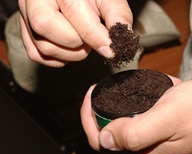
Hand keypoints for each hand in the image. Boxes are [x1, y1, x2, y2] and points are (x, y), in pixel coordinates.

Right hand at [18, 0, 132, 66]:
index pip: (72, 12)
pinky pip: (36, 54)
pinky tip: (70, 48)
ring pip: (42, 46)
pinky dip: (58, 58)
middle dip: (76, 41)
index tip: (111, 49)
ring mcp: (26, 15)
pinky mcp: (25, 31)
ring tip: (82, 40)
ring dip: (70, 53)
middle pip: (45, 26)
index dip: (95, 35)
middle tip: (91, 38)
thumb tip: (120, 39)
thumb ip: (116, 14)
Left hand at [81, 77, 191, 153]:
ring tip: (118, 87)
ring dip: (116, 105)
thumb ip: (136, 133)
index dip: (89, 117)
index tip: (91, 93)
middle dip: (100, 109)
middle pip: (108, 132)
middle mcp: (144, 152)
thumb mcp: (170, 118)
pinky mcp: (160, 131)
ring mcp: (152, 141)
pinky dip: (134, 103)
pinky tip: (140, 91)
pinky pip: (138, 117)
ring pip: (122, 124)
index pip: (100, 141)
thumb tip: (105, 140)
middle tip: (101, 88)